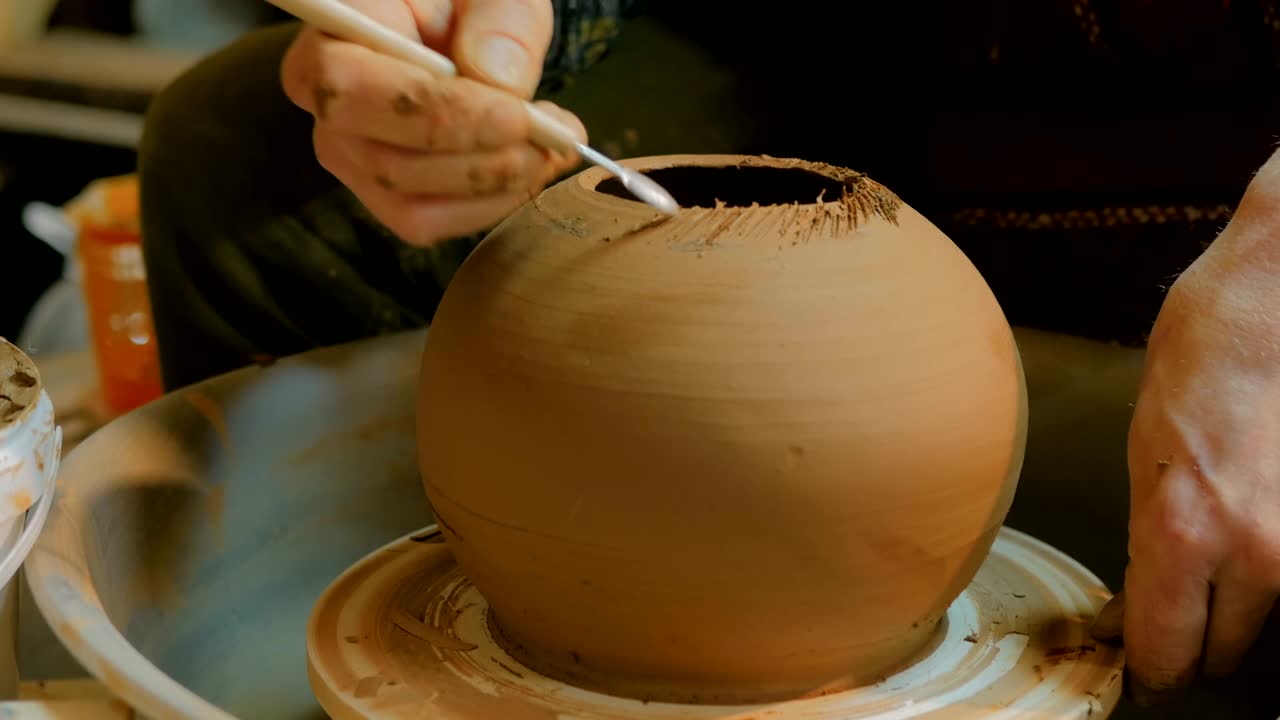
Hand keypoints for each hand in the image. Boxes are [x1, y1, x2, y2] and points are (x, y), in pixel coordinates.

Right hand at [280, 0, 585, 245]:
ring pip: (412, 205)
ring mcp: (353, 160)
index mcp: (332, 37)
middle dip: (482, 161)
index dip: (438, 115)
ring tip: (551, 149)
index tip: (517, 116)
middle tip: (552, 138)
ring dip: (494, 187)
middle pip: (389, 161)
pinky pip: (431, 223)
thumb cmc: (466, 4)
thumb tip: (497, 79)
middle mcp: (327, 109)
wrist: (462, 26)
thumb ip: (498, 21)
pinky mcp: (386, 196)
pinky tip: (531, 169)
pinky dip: (490, 205)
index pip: (355, 90)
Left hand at [1116, 151, 1279, 703]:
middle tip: (1183, 603)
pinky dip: (1271, 567)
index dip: (1152, 665)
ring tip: (1223, 552)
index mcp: (1179, 531)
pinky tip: (1255, 525)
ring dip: (1242, 606)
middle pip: (1223, 652)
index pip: (1164, 651)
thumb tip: (1143, 601)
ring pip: (1267, 621)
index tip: (1147, 665)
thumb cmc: (1203, 357)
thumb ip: (1148, 539)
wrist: (1276, 301)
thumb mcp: (1141, 452)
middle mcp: (1252, 552)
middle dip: (1199, 638)